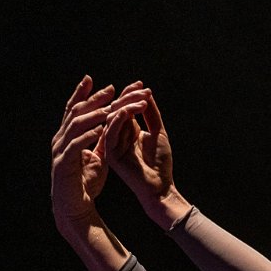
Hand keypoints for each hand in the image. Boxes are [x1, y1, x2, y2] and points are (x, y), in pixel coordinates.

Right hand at [50, 76, 120, 228]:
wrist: (75, 207)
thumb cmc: (85, 183)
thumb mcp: (97, 158)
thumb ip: (100, 141)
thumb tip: (108, 125)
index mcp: (68, 136)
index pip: (74, 110)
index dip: (83, 94)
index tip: (93, 79)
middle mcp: (61, 139)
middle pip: (76, 113)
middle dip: (94, 99)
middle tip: (112, 88)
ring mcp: (61, 150)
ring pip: (76, 126)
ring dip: (94, 115)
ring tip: (111, 106)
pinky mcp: (64, 163)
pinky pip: (76, 145)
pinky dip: (88, 136)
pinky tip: (101, 129)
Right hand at [101, 83, 188, 227]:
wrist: (160, 186)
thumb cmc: (160, 163)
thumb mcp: (158, 133)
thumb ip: (151, 114)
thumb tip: (147, 92)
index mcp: (126, 130)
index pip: (123, 107)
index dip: (130, 94)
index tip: (141, 84)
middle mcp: (116, 136)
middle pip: (116, 110)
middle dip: (129, 98)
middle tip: (142, 90)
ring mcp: (112, 145)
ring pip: (112, 119)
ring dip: (126, 108)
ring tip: (141, 102)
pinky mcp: (110, 154)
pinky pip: (109, 133)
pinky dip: (117, 121)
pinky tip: (125, 112)